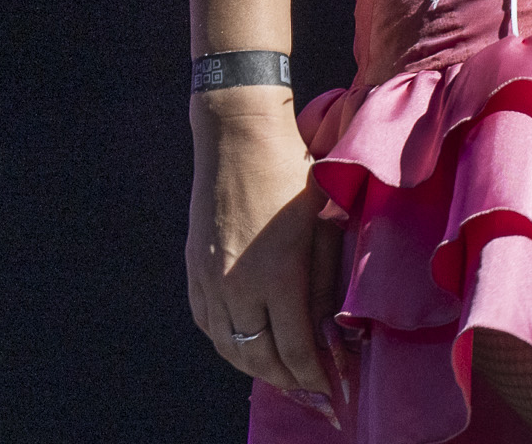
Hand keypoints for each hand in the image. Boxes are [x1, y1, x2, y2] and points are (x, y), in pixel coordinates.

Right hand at [186, 91, 344, 422]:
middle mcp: (236, 287)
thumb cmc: (291, 173)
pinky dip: (232, 344)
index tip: (337, 390)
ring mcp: (209, 281)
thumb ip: (327, 284)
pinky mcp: (194, 272)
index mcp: (276, 275)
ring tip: (287, 376)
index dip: (318, 376)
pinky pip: (210, 326)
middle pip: (260, 358)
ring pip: (230, 347)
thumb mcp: (323, 226)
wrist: (237, 138)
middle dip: (290, 382)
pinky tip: (251, 345)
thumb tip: (335, 330)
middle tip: (316, 394)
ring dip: (260, 368)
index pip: (297, 349)